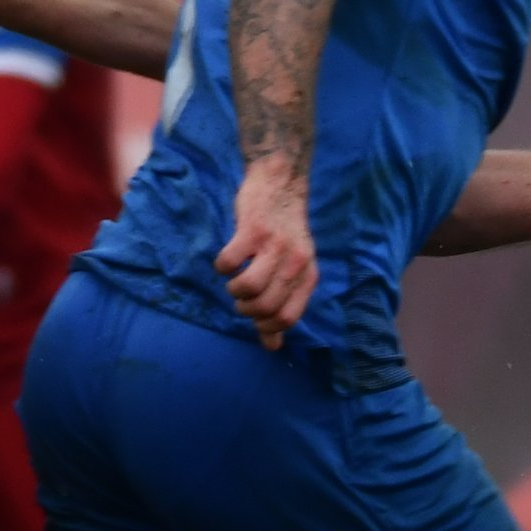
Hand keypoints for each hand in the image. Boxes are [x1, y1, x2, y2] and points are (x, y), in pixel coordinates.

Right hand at [214, 168, 317, 350]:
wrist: (280, 184)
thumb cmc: (283, 233)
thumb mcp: (293, 269)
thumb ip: (282, 306)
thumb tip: (272, 347)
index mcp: (308, 275)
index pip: (288, 318)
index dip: (266, 325)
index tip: (254, 317)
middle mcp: (295, 262)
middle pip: (266, 307)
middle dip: (246, 310)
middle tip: (241, 299)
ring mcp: (274, 246)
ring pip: (249, 288)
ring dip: (234, 292)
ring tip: (235, 283)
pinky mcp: (251, 230)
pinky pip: (229, 263)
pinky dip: (222, 268)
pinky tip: (227, 261)